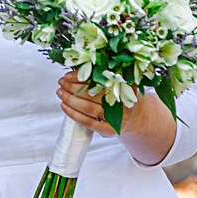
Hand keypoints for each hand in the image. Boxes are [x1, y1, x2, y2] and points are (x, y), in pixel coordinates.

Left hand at [58, 71, 175, 165]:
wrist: (136, 118)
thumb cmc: (121, 97)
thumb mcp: (119, 83)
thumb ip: (103, 76)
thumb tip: (77, 67)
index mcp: (125, 87)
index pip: (98, 80)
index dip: (80, 77)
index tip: (67, 75)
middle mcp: (123, 103)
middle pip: (92, 94)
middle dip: (72, 87)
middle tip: (61, 82)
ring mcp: (118, 118)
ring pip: (88, 108)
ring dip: (70, 99)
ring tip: (60, 92)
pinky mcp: (110, 130)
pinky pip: (88, 122)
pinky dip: (73, 114)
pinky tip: (64, 106)